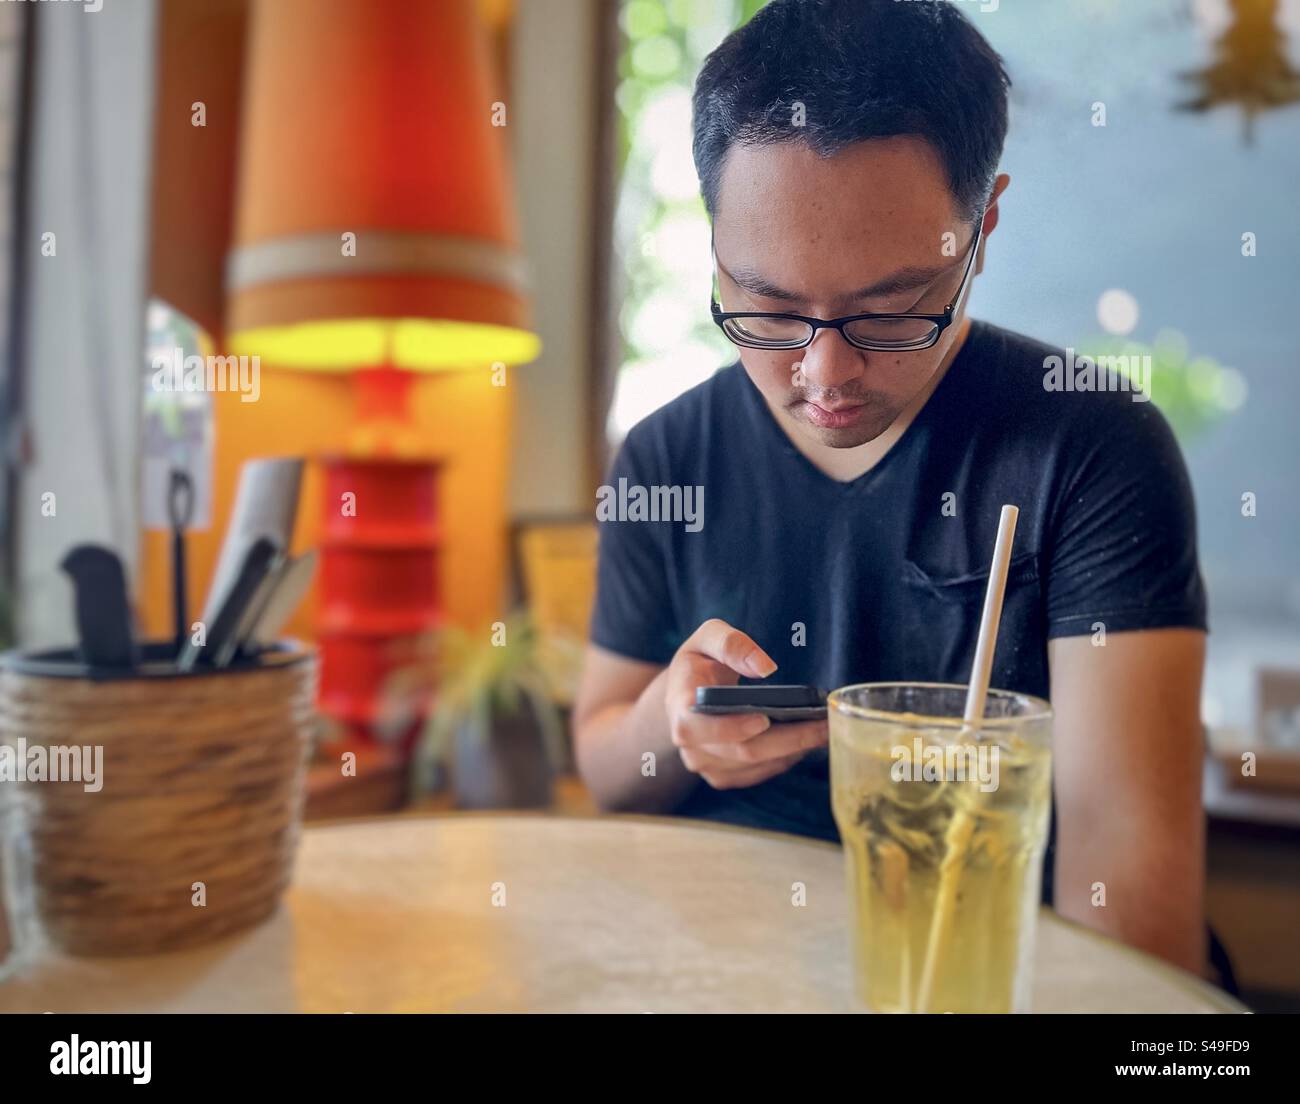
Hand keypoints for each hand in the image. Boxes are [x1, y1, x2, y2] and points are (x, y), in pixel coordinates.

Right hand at [664, 618, 828, 790]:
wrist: (687, 692)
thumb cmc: (700, 661)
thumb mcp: (708, 636)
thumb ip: (731, 644)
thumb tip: (764, 667)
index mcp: (680, 708)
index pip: (698, 728)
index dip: (731, 728)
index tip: (765, 718)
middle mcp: (690, 745)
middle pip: (743, 751)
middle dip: (788, 740)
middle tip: (824, 724)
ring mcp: (706, 764)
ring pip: (756, 766)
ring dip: (793, 751)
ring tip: (823, 730)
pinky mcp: (723, 775)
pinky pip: (759, 773)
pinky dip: (785, 759)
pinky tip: (805, 742)